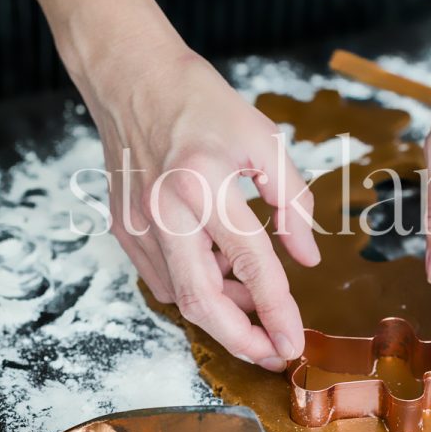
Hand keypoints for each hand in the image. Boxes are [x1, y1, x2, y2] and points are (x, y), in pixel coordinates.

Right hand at [73, 9, 319, 370]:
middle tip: (274, 353)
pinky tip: (220, 278)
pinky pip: (162, 278)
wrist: (132, 77)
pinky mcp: (123, 227)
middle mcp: (163, 210)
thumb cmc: (201, 101)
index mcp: (203, 182)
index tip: (296, 344)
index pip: (251, 261)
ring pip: (180, 296)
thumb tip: (307, 256)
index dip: (277, 309)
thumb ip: (292, 201)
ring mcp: (136, 223)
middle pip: (203, 300)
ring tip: (255, 305)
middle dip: (242, 339)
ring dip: (221, 313)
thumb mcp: (263, 140)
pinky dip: (195, 290)